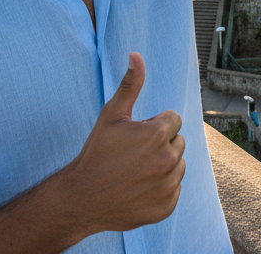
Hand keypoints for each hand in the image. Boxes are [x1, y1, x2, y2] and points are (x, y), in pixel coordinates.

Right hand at [65, 53, 185, 233]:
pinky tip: (138, 188)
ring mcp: (169, 185)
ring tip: (136, 170)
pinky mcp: (168, 206)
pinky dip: (161, 187)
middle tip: (133, 154)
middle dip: (161, 144)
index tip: (135, 136)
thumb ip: (130, 84)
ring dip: (163, 165)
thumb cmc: (97, 152)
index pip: (173, 120)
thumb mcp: (111, 115)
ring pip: (178, 165)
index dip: (153, 125)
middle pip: (178, 141)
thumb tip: (136, 55)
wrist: (82, 198)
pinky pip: (174, 188)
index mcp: (158, 134)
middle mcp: (168, 160)